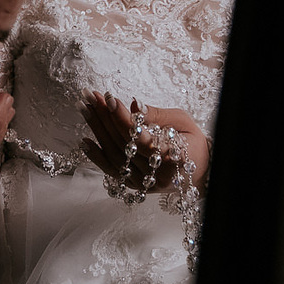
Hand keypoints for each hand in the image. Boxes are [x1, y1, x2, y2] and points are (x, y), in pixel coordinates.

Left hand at [78, 89, 208, 195]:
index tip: (110, 98)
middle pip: (123, 145)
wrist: (199, 169)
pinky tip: (84, 141)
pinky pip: (112, 171)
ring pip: (114, 157)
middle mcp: (157, 175)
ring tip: (84, 108)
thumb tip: (134, 105)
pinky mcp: (135, 186)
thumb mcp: (182, 121)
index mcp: (174, 158)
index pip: (140, 138)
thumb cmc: (192, 141)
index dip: (123, 119)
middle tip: (90, 97)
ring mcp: (144, 183)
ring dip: (97, 131)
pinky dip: (96, 156)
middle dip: (104, 118)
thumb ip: (157, 115)